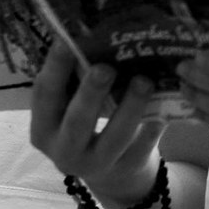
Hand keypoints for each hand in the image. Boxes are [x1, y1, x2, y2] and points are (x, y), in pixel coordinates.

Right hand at [30, 44, 163, 203]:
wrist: (113, 174)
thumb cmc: (89, 127)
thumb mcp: (73, 110)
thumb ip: (77, 83)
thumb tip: (93, 34)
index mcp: (44, 130)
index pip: (44, 97)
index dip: (54, 69)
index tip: (65, 41)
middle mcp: (65, 151)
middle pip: (77, 122)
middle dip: (91, 94)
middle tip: (105, 68)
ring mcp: (98, 164)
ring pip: (115, 137)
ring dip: (130, 107)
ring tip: (144, 80)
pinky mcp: (129, 167)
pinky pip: (144, 145)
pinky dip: (154, 124)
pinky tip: (164, 108)